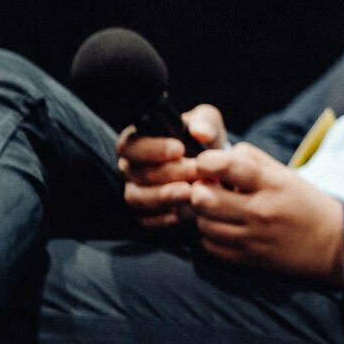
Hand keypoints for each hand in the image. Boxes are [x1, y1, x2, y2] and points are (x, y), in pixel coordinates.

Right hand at [118, 104, 229, 228]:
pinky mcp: (145, 215)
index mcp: (138, 141)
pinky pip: (147, 220)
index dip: (151, 149)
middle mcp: (131, 167)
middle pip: (137, 173)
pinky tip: (187, 212)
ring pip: (138, 198)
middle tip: (196, 171)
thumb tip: (200, 132)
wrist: (213, 170)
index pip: (129, 145)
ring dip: (165, 196)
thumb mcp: (208, 124)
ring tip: (191, 192)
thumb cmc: (204, 141)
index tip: (179, 149)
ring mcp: (135, 192)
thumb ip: (205, 122)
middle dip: (168, 173)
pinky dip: (167, 217)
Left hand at [189, 144, 343, 283]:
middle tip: (205, 186)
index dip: (208, 161)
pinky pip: (209, 246)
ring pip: (203, 223)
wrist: (328, 245)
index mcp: (273, 185)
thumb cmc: (304, 203)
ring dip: (201, 213)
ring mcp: (252, 237)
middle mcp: (261, 211)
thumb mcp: (285, 174)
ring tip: (214, 207)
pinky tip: (220, 226)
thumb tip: (217, 155)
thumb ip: (251, 160)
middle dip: (198, 188)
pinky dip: (208, 234)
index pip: (230, 167)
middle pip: (205, 198)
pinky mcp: (246, 258)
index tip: (205, 161)